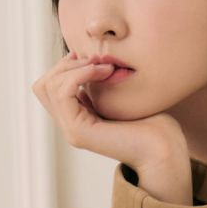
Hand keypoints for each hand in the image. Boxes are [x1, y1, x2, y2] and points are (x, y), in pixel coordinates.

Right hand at [31, 51, 189, 186]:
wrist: (163, 148)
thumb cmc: (153, 123)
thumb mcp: (121, 96)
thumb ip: (101, 83)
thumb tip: (90, 59)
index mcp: (78, 118)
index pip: (50, 86)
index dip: (66, 65)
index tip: (92, 59)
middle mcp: (70, 126)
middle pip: (43, 85)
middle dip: (66, 64)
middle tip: (96, 61)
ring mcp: (72, 130)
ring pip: (48, 87)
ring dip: (74, 67)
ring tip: (103, 67)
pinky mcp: (78, 131)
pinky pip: (63, 93)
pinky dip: (80, 74)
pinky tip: (103, 71)